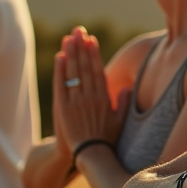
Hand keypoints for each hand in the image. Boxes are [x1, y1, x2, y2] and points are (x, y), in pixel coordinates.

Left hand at [51, 27, 127, 157]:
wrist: (91, 155)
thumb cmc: (107, 140)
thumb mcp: (119, 122)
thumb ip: (123, 103)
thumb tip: (127, 87)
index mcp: (103, 98)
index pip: (97, 70)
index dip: (93, 54)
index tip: (91, 41)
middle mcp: (90, 97)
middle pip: (85, 67)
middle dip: (82, 47)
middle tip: (79, 31)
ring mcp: (76, 102)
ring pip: (73, 72)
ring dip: (71, 53)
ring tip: (69, 38)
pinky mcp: (63, 108)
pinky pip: (61, 85)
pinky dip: (60, 70)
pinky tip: (59, 56)